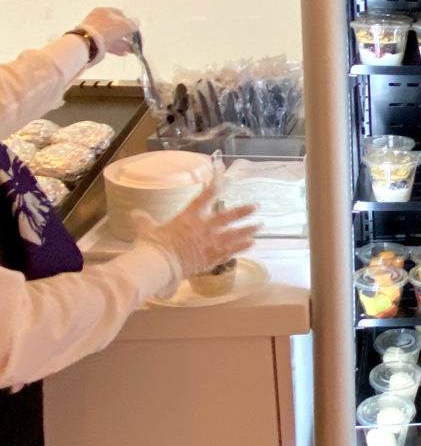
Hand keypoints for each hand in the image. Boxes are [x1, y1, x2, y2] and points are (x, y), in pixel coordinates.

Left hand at [78, 7, 136, 57]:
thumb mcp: (124, 25)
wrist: (89, 43)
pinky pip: (107, 43)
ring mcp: (95, 30)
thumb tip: (136, 23)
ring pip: (113, 36)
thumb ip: (133, 24)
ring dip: (123, 43)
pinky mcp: (93, 41)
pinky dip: (116, 47)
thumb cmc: (108, 30)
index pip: (120, 14)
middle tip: (135, 43)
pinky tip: (123, 53)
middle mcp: (98, 19)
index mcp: (104, 11)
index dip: (130, 22)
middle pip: (117, 26)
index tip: (136, 30)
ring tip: (132, 51)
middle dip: (127, 36)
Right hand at [131, 184, 259, 278]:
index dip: (215, 189)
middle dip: (242, 211)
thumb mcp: (147, 229)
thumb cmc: (153, 245)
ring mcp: (210, 242)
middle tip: (255, 206)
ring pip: (234, 234)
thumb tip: (135, 213)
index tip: (225, 181)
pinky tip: (251, 244)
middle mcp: (203, 227)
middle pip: (227, 216)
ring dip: (247, 229)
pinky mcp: (212, 257)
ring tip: (259, 226)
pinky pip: (231, 250)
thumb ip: (145, 220)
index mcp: (188, 217)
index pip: (204, 198)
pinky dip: (241, 247)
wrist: (159, 264)